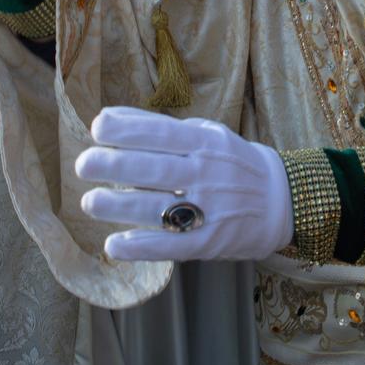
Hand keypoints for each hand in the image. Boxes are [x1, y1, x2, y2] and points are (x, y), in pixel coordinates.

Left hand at [76, 106, 291, 262]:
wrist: (281, 200)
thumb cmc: (231, 162)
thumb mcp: (206, 134)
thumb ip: (159, 127)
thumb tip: (109, 117)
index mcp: (205, 143)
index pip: (162, 134)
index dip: (129, 131)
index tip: (97, 128)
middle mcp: (207, 174)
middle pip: (156, 170)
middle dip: (116, 166)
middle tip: (83, 165)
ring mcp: (209, 210)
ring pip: (159, 208)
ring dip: (121, 207)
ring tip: (89, 202)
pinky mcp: (208, 242)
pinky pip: (173, 246)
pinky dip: (143, 247)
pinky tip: (115, 246)